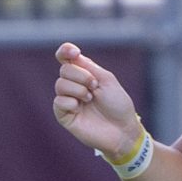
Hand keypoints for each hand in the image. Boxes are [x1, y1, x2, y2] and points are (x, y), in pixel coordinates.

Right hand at [53, 42, 140, 160]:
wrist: (122, 129)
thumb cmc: (118, 105)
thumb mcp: (107, 80)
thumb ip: (89, 67)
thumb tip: (72, 56)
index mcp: (84, 74)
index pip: (66, 58)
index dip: (65, 51)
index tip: (74, 52)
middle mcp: (73, 85)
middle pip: (64, 70)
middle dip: (82, 76)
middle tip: (95, 87)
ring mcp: (67, 100)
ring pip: (60, 84)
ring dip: (79, 90)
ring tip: (91, 99)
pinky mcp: (64, 115)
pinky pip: (59, 101)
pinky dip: (71, 102)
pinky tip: (80, 108)